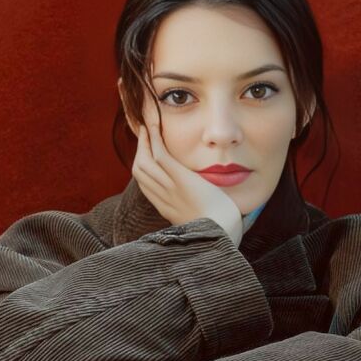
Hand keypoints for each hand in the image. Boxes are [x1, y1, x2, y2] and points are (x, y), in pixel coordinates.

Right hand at [132, 110, 242, 245]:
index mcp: (167, 208)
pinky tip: (156, 125)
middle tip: (145, 132)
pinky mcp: (181, 181)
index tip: (145, 152)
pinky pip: (160, 155)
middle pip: (139, 170)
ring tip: (150, 125)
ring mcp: (170, 189)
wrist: (222, 235)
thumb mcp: (203, 218)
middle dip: (139, 148)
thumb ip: (197, 206)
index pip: (145, 184)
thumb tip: (204, 194)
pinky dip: (155, 138)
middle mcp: (163, 198)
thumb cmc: (220, 228)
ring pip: (145, 161)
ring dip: (145, 140)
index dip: (142, 165)